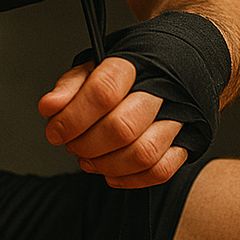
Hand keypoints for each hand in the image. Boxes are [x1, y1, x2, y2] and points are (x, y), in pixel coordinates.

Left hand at [38, 58, 187, 187]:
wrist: (181, 59)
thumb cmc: (132, 68)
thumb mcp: (97, 64)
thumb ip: (71, 85)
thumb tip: (49, 107)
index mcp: (136, 62)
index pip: (103, 91)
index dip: (73, 117)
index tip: (55, 131)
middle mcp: (163, 88)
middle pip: (122, 127)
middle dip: (87, 144)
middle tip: (71, 145)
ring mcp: (180, 116)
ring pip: (143, 153)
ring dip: (107, 165)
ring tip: (89, 160)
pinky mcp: (189, 140)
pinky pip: (162, 170)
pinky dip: (132, 179)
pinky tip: (112, 173)